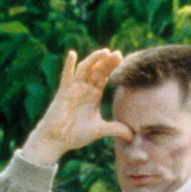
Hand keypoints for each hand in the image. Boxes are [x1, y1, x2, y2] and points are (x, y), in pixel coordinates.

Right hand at [21, 48, 131, 164]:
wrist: (57, 140)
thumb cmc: (76, 134)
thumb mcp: (99, 130)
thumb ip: (115, 129)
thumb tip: (132, 136)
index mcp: (93, 95)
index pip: (104, 76)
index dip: (111, 67)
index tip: (121, 58)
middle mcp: (84, 89)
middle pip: (97, 70)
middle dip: (107, 62)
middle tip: (117, 54)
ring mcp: (73, 89)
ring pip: (84, 69)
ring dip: (94, 60)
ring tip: (104, 52)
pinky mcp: (63, 92)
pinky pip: (66, 76)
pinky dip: (68, 65)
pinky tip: (72, 54)